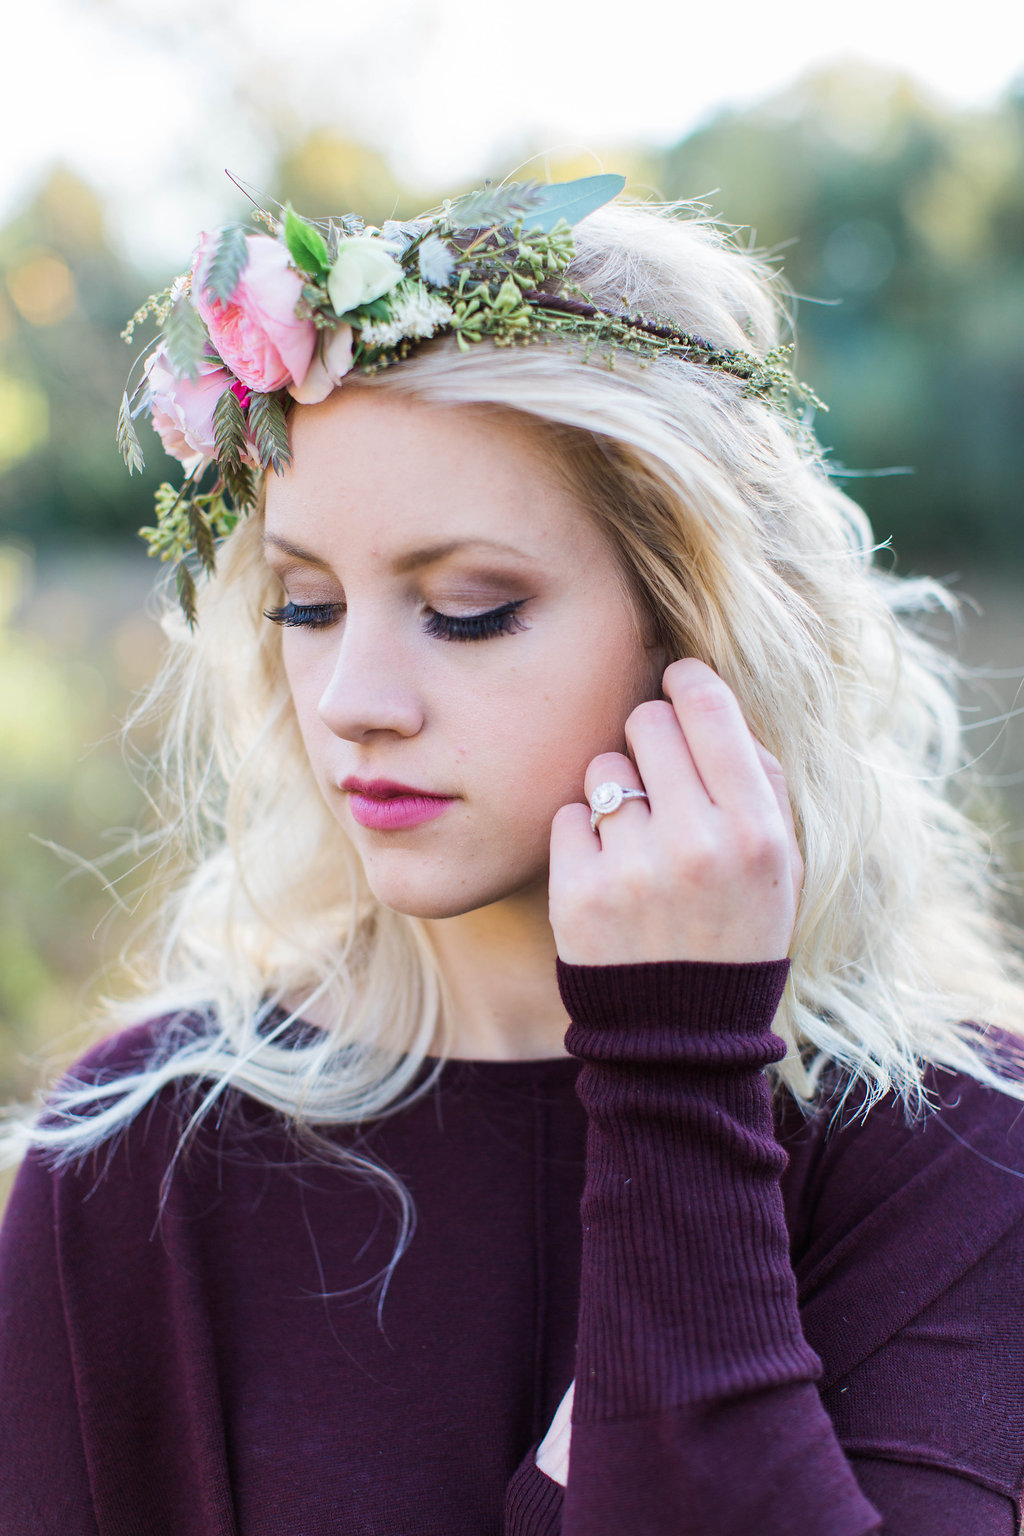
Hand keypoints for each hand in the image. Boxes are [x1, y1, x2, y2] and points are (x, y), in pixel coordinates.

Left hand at [549, 659, 802, 966]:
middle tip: (658, 772)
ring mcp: (632, 869)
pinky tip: (609, 872)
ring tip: (638, 840)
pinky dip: (584, 837)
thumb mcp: (783, 865)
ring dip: (616, 792)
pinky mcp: (578, 892)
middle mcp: (696, 844)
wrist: (683, 1037)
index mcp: (755, 831)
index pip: (709, 710)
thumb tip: (709, 700)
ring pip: (603, 769)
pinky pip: (568, 816)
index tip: (676, 677)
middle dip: (649, 737)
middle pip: (646, 722)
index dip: (687, 679)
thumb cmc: (738, 935)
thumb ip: (761, 780)